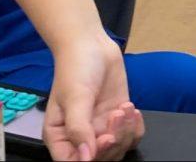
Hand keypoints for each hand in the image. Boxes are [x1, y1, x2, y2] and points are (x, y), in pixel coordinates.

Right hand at [45, 36, 143, 160]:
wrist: (92, 44)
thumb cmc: (75, 67)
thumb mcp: (74, 97)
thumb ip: (78, 129)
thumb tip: (85, 159)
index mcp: (60, 137)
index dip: (92, 158)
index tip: (105, 139)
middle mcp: (80, 137)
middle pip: (100, 158)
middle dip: (114, 139)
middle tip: (116, 114)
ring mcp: (100, 128)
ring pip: (118, 149)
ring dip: (126, 131)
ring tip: (123, 108)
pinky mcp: (116, 119)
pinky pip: (131, 137)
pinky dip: (135, 127)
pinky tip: (131, 109)